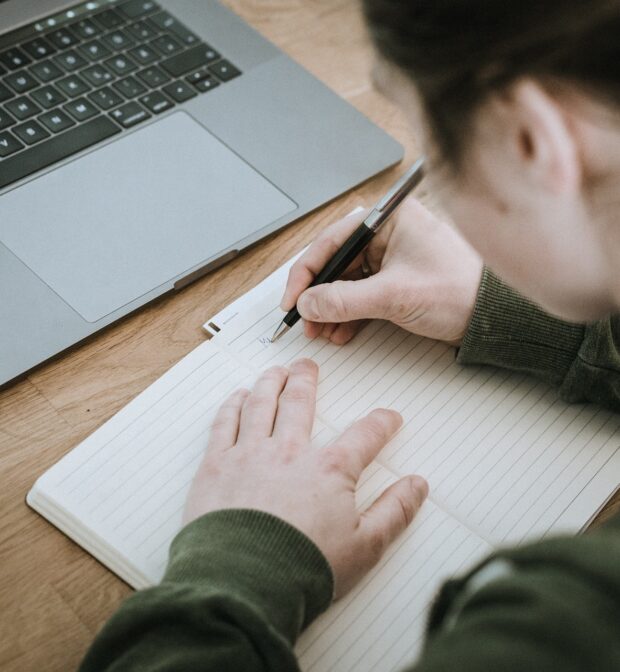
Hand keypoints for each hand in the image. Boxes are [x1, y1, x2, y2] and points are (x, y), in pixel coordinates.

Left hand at [184, 359, 427, 597]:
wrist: (243, 584)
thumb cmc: (302, 568)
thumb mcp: (365, 546)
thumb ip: (394, 511)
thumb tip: (417, 485)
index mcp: (328, 470)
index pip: (364, 435)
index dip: (381, 423)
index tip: (389, 417)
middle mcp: (289, 451)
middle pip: (300, 403)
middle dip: (306, 380)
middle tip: (307, 366)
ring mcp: (250, 454)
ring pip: (262, 403)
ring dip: (270, 382)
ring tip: (275, 370)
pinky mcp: (217, 465)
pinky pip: (225, 422)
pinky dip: (232, 404)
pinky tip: (238, 396)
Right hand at [281, 197, 482, 345]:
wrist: (493, 316)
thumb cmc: (459, 290)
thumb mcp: (394, 295)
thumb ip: (345, 300)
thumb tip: (308, 303)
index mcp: (387, 220)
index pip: (331, 242)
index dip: (305, 273)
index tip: (293, 300)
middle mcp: (386, 235)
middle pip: (335, 263)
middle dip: (318, 296)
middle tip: (305, 321)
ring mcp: (391, 258)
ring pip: (346, 282)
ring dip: (330, 308)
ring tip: (322, 331)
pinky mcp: (396, 280)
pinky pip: (361, 295)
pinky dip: (348, 314)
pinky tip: (340, 332)